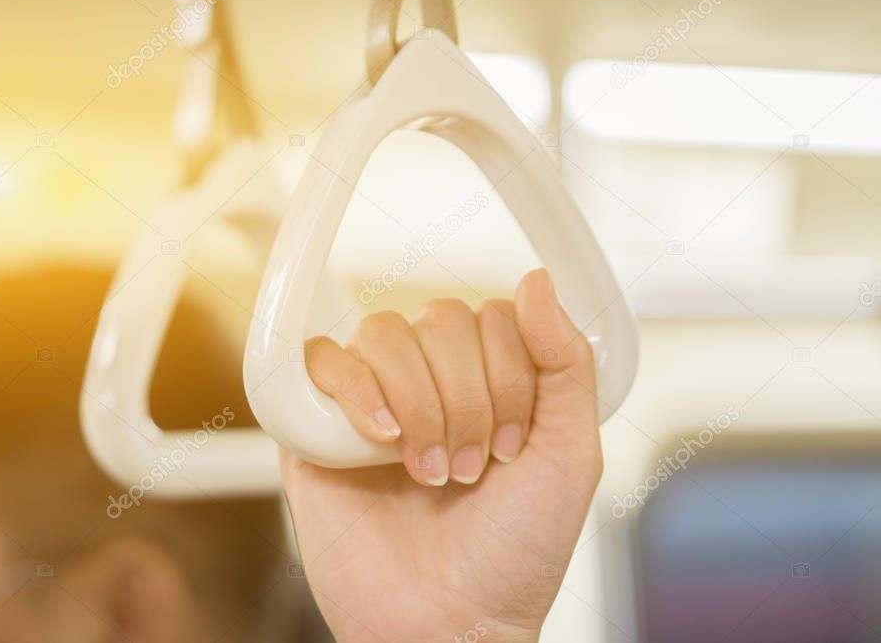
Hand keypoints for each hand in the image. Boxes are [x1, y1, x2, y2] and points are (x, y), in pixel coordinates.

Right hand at [281, 269, 603, 641]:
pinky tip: (380, 440)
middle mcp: (427, 383)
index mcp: (485, 382)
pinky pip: (322, 360)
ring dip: (419, 402)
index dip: (509, 375)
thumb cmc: (513, 553)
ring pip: (385, 333)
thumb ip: (565, 363)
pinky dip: (357, 391)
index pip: (493, 316)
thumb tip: (537, 279)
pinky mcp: (317, 427)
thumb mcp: (570, 455)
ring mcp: (370, 402)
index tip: (513, 447)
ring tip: (428, 470)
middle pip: (440, 319)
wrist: (449, 624)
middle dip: (467, 397)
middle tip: (471, 468)